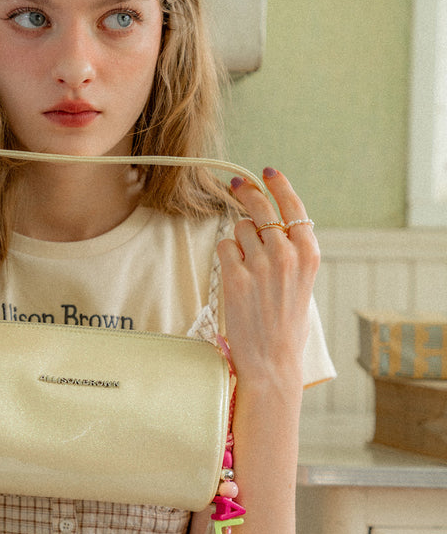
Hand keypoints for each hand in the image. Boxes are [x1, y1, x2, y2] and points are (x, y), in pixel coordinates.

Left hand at [216, 167, 319, 389]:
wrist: (273, 360)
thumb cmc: (286, 324)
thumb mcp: (303, 282)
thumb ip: (292, 251)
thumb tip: (268, 222)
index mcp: (309, 254)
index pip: (294, 206)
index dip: (279, 185)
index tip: (267, 172)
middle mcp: (287, 254)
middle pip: (261, 208)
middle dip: (248, 193)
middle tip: (237, 185)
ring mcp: (261, 264)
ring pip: (240, 228)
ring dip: (238, 240)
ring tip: (247, 267)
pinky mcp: (236, 277)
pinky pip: (225, 247)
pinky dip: (227, 256)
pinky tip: (235, 277)